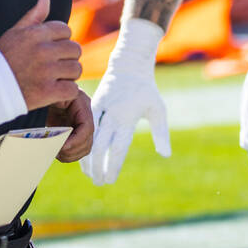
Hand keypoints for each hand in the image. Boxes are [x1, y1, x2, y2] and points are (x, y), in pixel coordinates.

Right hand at [0, 0, 81, 109]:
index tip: (51, 51)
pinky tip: (56, 92)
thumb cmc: (1, 60)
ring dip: (69, 76)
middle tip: (55, 67)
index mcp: (35, 34)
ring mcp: (46, 72)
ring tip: (55, 79)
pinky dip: (67, 92)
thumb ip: (33, 16)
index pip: (65, 31)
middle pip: (75, 50)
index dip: (61, 41)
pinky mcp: (47, 92)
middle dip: (67, 58)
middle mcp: (43, 50)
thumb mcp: (14, 33)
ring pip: (76, 69)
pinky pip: (72, 89)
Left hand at [47, 86, 93, 162]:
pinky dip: (68, 155)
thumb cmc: (42, 89)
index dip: (76, 140)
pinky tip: (56, 152)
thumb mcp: (48, 95)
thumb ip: (53, 108)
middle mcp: (84, 114)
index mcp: (81, 103)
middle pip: (88, 141)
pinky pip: (77, 149)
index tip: (62, 147)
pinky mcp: (74, 132)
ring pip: (84, 148)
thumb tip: (56, 130)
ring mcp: (80, 124)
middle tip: (56, 151)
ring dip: (70, 154)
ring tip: (55, 152)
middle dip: (72, 149)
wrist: (39, 87)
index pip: (87, 127)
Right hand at [79, 18, 171, 185]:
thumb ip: (160, 133)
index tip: (110, 180)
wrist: (128, 65)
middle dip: (98, 166)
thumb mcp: (158, 109)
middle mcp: (111, 114)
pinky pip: (84, 126)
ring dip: (87, 157)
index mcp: (127, 118)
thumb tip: (165, 155)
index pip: (118, 148)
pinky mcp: (92, 104)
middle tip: (99, 183)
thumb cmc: (146, 90)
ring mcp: (100, 109)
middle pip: (100, 146)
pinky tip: (82, 154)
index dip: (112, 165)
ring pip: (89, 137)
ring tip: (89, 175)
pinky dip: (82, 142)